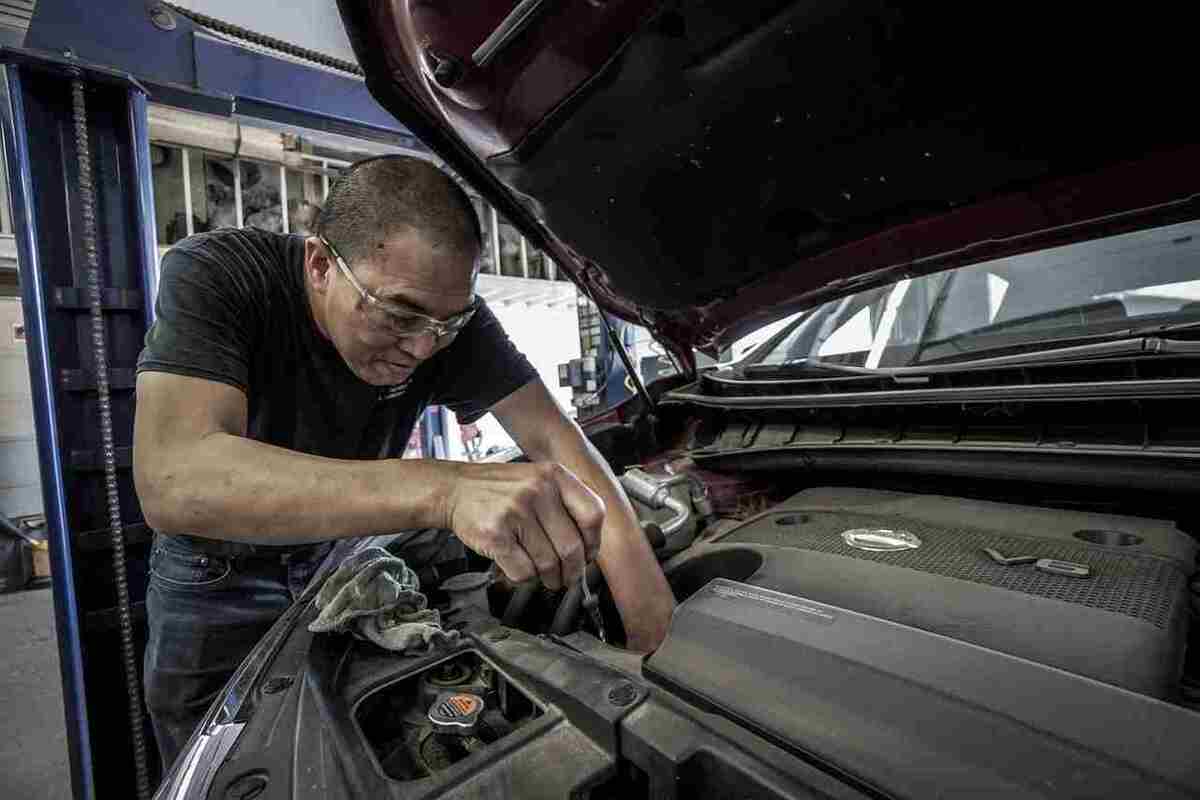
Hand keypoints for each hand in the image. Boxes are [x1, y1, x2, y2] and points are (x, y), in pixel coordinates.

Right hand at [445, 462, 604, 589]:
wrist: (455, 489)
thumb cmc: (498, 489)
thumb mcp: (537, 480)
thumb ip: (565, 503)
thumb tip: (590, 546)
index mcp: (553, 475)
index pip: (593, 514)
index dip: (594, 542)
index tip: (588, 555)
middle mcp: (537, 490)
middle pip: (572, 547)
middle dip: (572, 571)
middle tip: (567, 577)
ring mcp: (515, 511)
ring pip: (548, 563)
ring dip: (549, 578)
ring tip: (545, 576)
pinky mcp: (495, 534)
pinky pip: (523, 571)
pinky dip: (524, 577)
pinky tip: (520, 566)